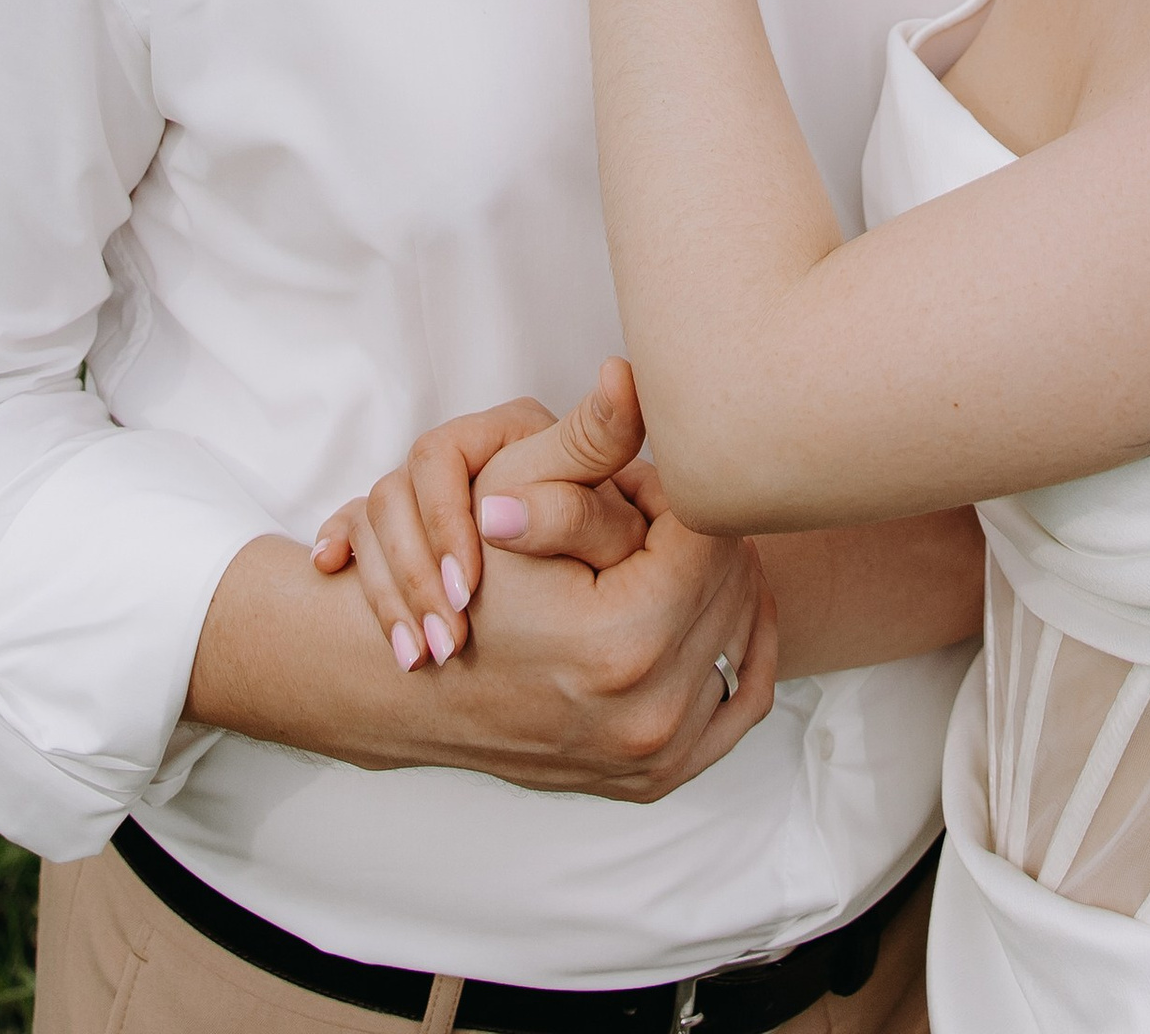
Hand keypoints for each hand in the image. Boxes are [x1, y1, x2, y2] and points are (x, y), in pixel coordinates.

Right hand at [196, 361, 777, 796]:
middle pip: (731, 585)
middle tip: (647, 516)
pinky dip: (734, 651)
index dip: (673, 493)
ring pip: (741, 639)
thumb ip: (589, 435)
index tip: (636, 485)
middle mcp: (652, 711)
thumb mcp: (516, 496)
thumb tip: (632, 372)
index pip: (710, 531)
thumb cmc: (458, 586)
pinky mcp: (656, 778)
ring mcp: (656, 755)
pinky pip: (738, 705)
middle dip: (695, 540)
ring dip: (719, 588)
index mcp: (627, 638)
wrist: (408, 690)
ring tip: (671, 554)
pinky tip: (711, 610)